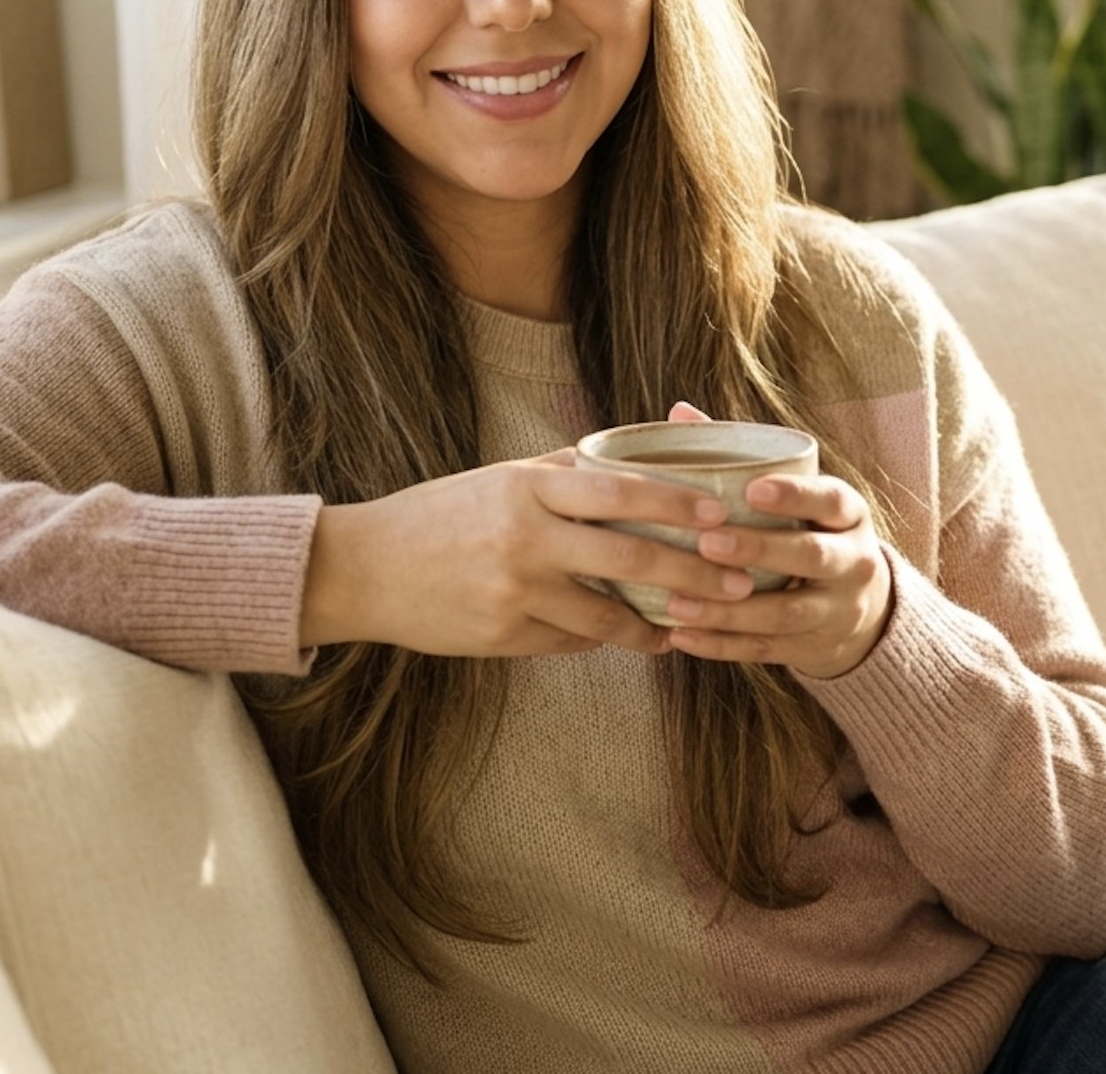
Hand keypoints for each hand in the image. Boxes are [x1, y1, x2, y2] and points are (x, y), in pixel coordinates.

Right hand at [300, 450, 761, 657]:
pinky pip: (572, 640)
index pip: (619, 490)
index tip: (721, 513)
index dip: (676, 503)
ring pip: (608, 615)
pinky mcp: (505, 636)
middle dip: (693, 573)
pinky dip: (606, 639)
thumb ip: (564, 476)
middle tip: (739, 582)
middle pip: (630, 558)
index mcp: (527, 488)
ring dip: (658, 623)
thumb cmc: (441, 515)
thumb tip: (634, 465)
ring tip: (693, 625)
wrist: (366, 569)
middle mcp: (525, 538)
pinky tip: (633, 640)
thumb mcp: (501, 479)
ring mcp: (515, 592)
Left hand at [657, 403, 892, 680]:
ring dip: (729, 610)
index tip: (753, 489)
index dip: (795, 495)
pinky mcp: (814, 648)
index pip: (831, 499)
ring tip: (676, 602)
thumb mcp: (795, 494)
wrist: (859, 609)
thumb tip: (679, 410)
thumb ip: (741, 455)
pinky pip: (767, 650)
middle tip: (707, 542)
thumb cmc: (806, 530)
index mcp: (849, 514)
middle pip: (811, 556)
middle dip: (759, 551)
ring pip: (786, 613)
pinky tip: (680, 635)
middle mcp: (853, 562)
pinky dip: (722, 646)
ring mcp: (837, 610)